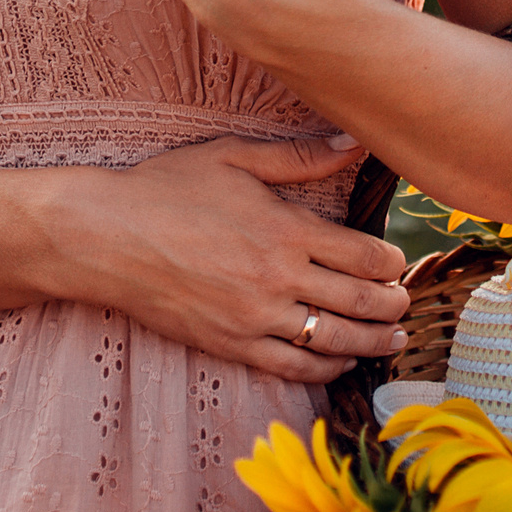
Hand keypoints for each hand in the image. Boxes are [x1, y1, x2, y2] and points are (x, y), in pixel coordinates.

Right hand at [60, 132, 410, 384]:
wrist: (106, 237)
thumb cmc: (166, 189)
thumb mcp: (232, 157)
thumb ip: (298, 156)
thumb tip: (352, 142)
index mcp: (286, 230)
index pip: (364, 256)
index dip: (392, 263)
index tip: (397, 262)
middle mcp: (278, 278)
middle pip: (360, 303)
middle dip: (392, 305)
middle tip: (404, 303)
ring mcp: (255, 317)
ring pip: (334, 341)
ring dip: (373, 343)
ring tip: (393, 339)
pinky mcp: (231, 345)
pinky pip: (292, 368)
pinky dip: (326, 369)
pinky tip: (341, 362)